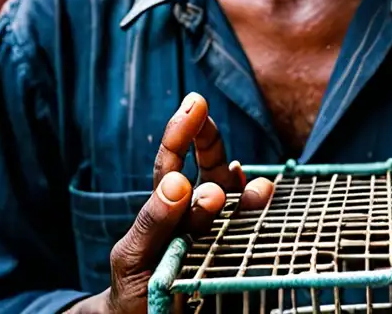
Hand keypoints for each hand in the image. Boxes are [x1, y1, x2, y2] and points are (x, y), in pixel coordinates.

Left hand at [69, 93, 274, 313]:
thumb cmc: (134, 288)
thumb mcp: (132, 256)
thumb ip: (153, 221)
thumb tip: (178, 180)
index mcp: (166, 207)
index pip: (172, 162)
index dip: (183, 131)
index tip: (195, 102)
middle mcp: (193, 212)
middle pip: (206, 165)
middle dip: (208, 139)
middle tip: (203, 114)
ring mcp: (215, 231)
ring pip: (231, 194)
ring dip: (240, 184)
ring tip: (248, 184)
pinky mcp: (232, 254)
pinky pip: (247, 226)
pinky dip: (254, 206)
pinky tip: (259, 193)